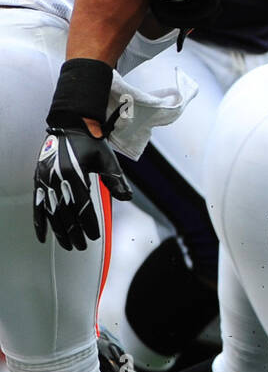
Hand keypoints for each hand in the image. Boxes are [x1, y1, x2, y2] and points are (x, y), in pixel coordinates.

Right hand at [34, 127, 131, 251]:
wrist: (70, 125)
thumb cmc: (90, 142)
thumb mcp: (106, 159)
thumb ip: (116, 179)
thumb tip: (127, 197)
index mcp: (74, 174)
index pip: (82, 207)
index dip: (88, 224)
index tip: (94, 236)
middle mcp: (57, 178)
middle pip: (66, 214)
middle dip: (75, 233)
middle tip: (82, 246)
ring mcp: (45, 180)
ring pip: (51, 213)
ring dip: (59, 232)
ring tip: (68, 245)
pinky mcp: (39, 180)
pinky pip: (38, 205)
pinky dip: (39, 222)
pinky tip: (43, 237)